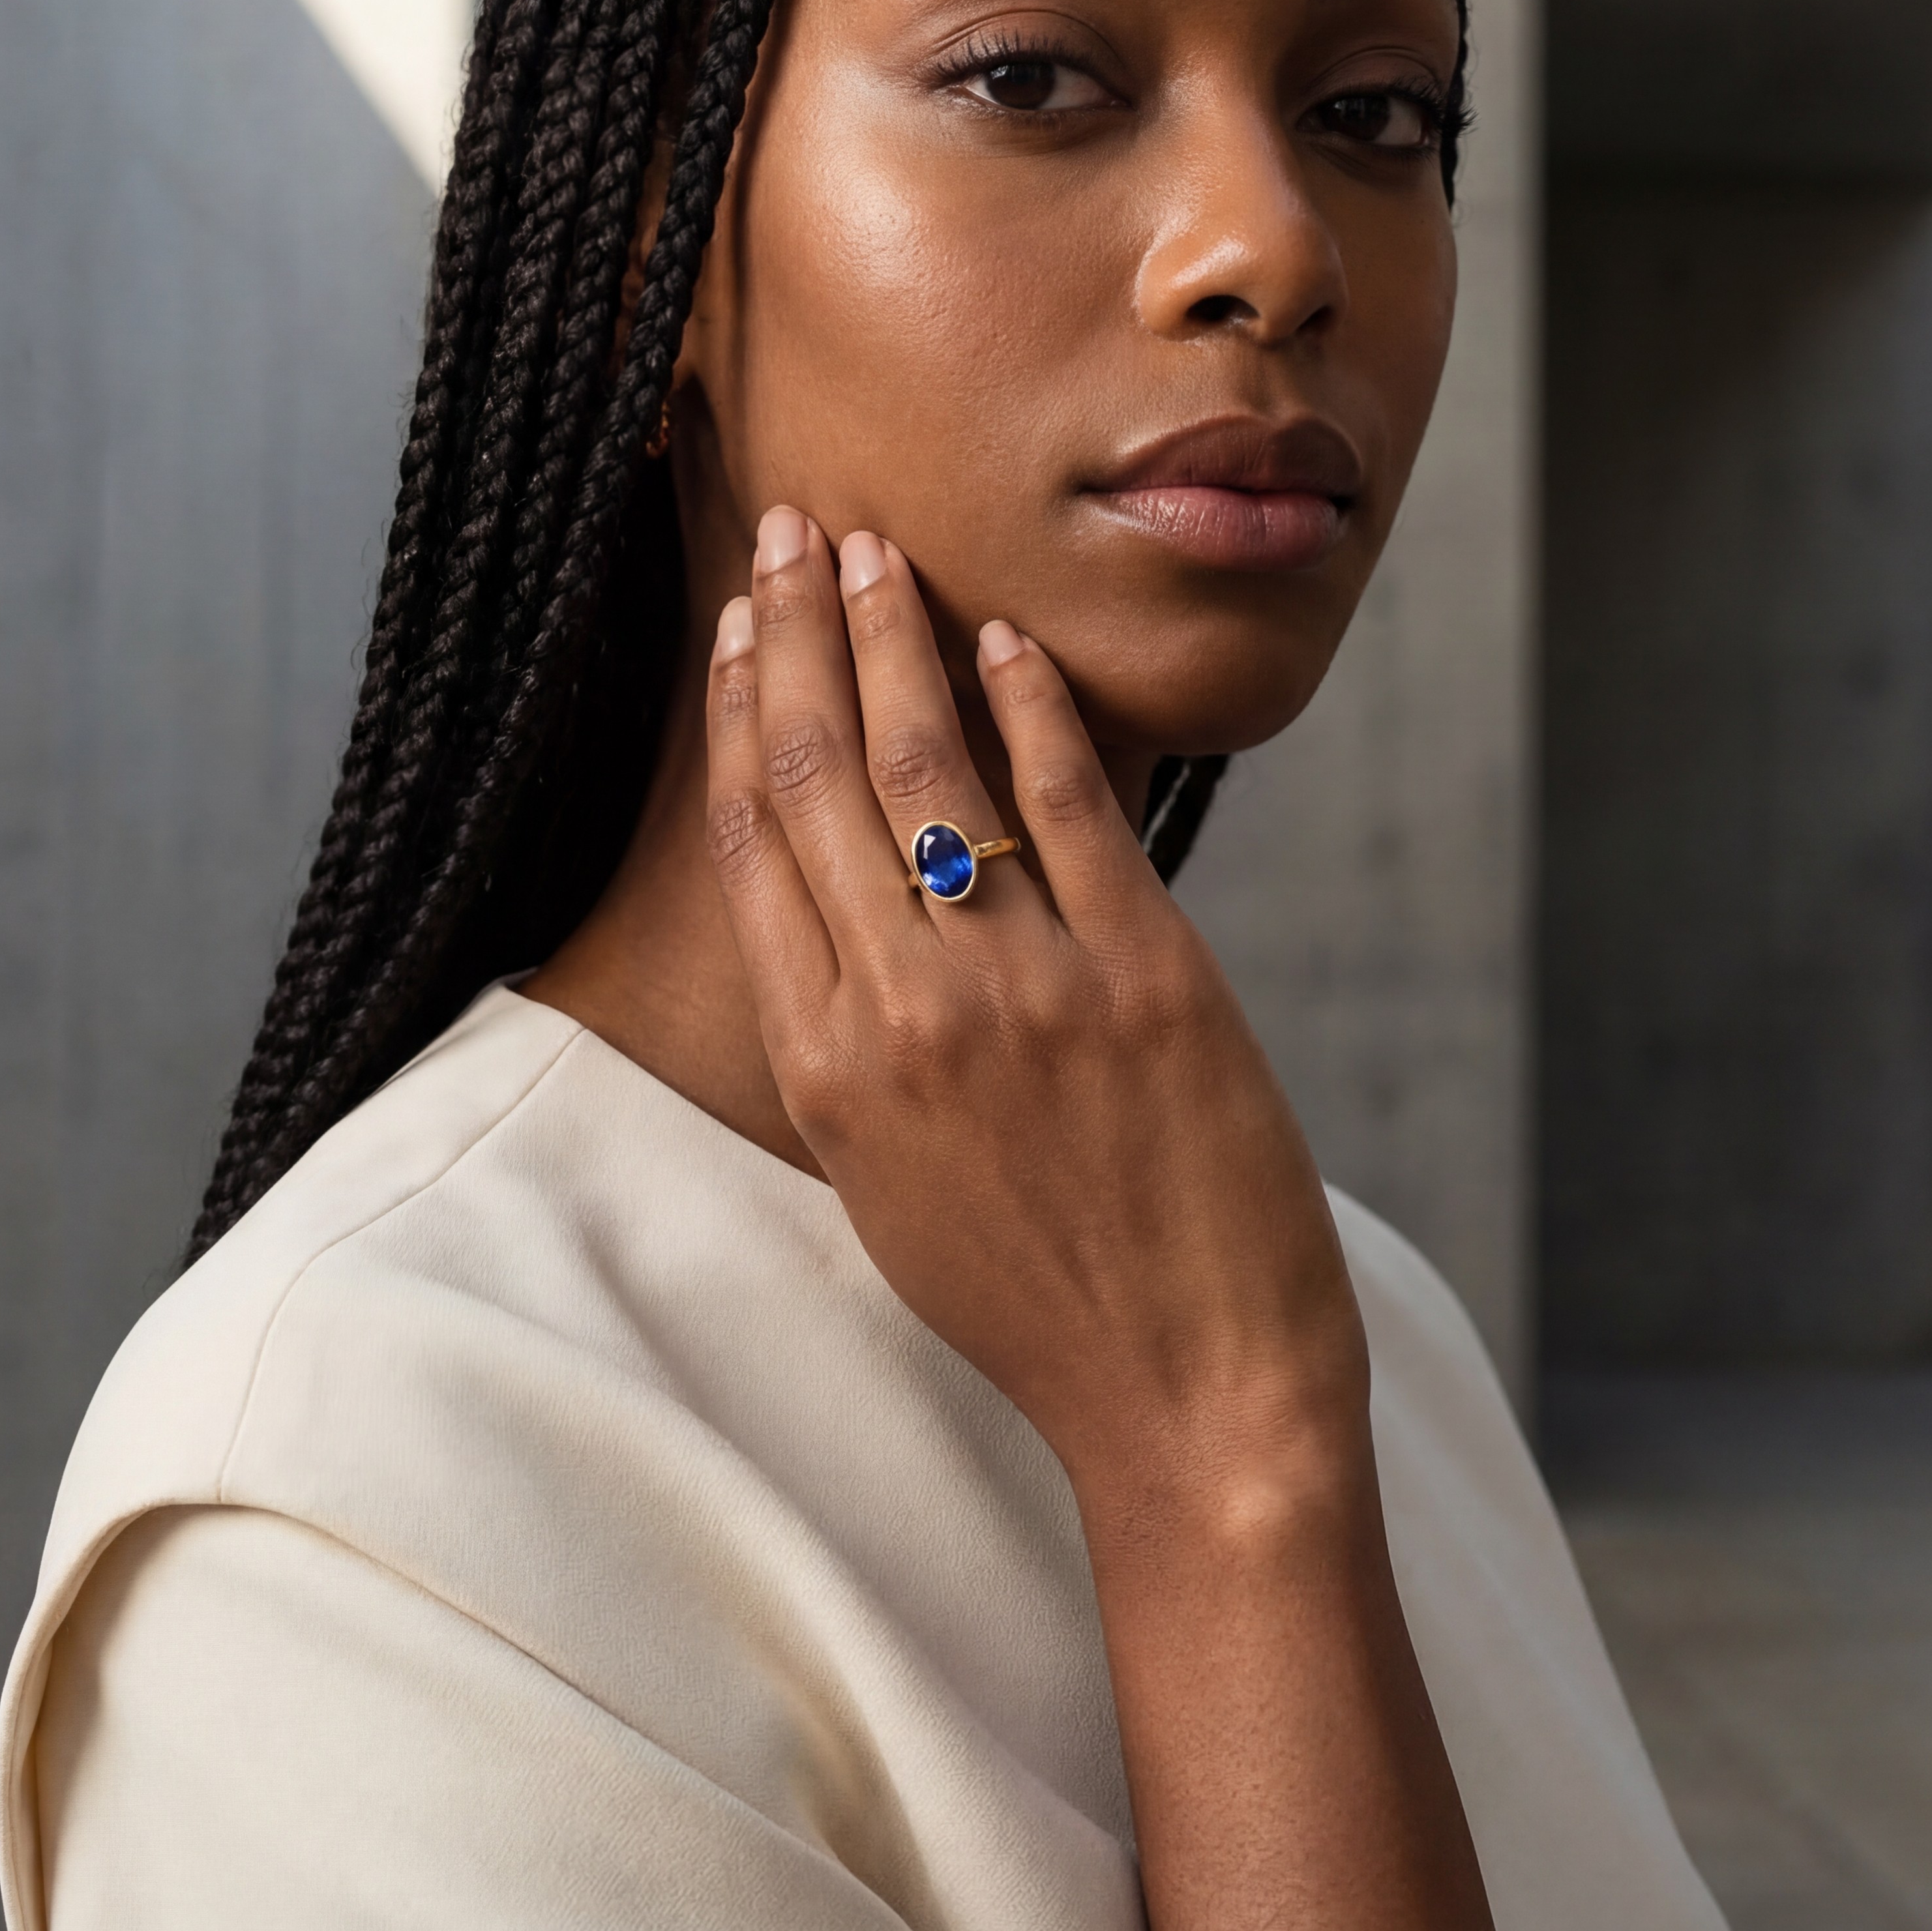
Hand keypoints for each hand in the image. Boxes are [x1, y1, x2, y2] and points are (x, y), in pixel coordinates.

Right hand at [703, 506, 1369, 1524]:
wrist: (1188, 1398)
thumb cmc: (1041, 1302)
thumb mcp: (891, 1188)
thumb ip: (849, 1049)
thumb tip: (835, 921)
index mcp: (826, 1070)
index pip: (756, 848)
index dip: (743, 718)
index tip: (743, 629)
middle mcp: (901, 1014)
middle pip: (822, 782)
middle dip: (801, 638)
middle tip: (794, 532)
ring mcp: (1022, 989)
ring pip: (930, 771)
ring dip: (899, 643)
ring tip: (879, 553)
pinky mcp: (1145, 977)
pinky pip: (1074, 809)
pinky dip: (1037, 711)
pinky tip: (1010, 641)